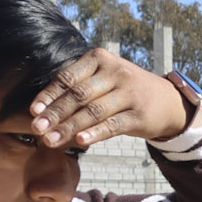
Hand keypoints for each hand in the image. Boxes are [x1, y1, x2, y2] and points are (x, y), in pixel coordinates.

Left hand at [27, 45, 189, 150]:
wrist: (167, 101)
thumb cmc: (124, 89)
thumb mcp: (103, 77)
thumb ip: (77, 86)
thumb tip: (42, 110)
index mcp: (100, 59)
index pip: (68, 78)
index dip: (49, 95)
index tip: (34, 111)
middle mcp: (116, 73)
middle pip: (78, 95)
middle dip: (55, 114)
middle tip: (37, 129)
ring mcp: (130, 94)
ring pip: (93, 112)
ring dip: (69, 127)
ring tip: (50, 140)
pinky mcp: (140, 115)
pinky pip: (112, 125)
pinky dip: (94, 133)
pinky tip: (79, 142)